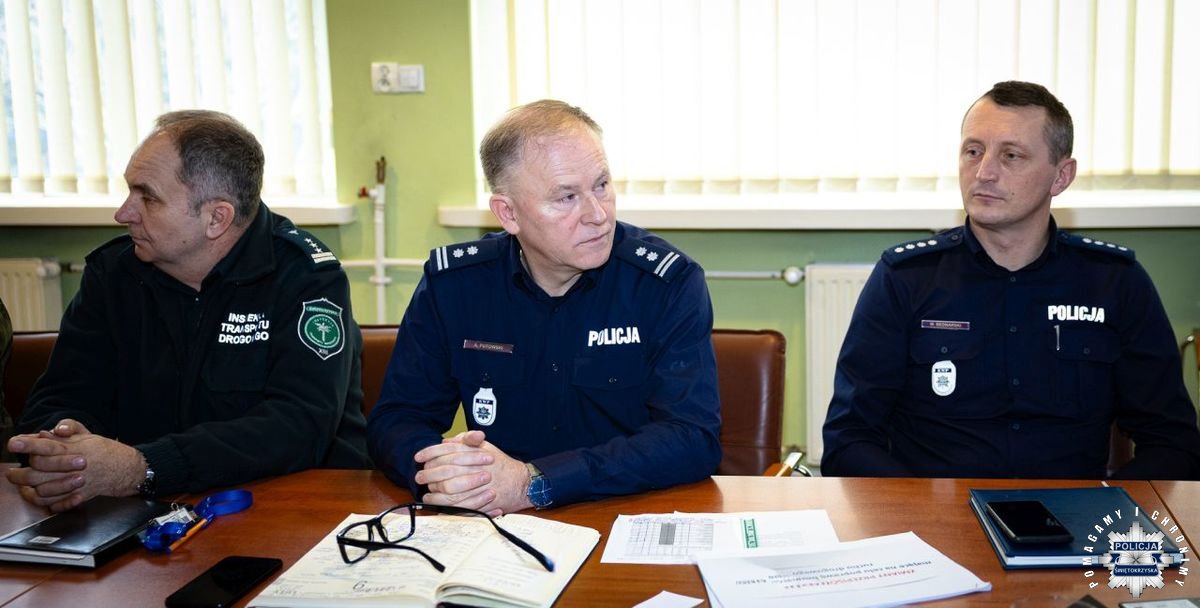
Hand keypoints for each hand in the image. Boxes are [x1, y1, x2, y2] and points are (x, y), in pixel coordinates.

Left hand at [6, 422, 144, 511]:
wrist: (125, 469)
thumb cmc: (103, 451)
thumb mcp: (87, 434)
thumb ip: (68, 429)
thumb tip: (48, 432)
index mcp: (75, 449)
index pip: (47, 446)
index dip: (28, 444)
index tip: (13, 443)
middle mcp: (73, 467)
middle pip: (38, 472)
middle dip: (19, 473)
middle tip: (10, 472)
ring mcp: (75, 484)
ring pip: (43, 491)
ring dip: (28, 489)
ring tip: (20, 485)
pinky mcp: (78, 496)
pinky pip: (55, 504)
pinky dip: (43, 502)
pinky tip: (35, 496)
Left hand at [413, 430, 532, 515]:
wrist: (521, 482)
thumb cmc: (501, 464)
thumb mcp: (486, 446)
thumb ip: (466, 440)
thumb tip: (446, 441)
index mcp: (475, 453)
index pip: (447, 451)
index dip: (430, 453)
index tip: (419, 457)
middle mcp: (476, 468)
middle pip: (445, 471)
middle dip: (429, 474)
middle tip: (419, 476)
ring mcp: (478, 486)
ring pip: (449, 489)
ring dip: (434, 491)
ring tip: (426, 491)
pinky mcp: (480, 502)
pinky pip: (458, 504)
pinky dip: (444, 504)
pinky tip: (435, 502)